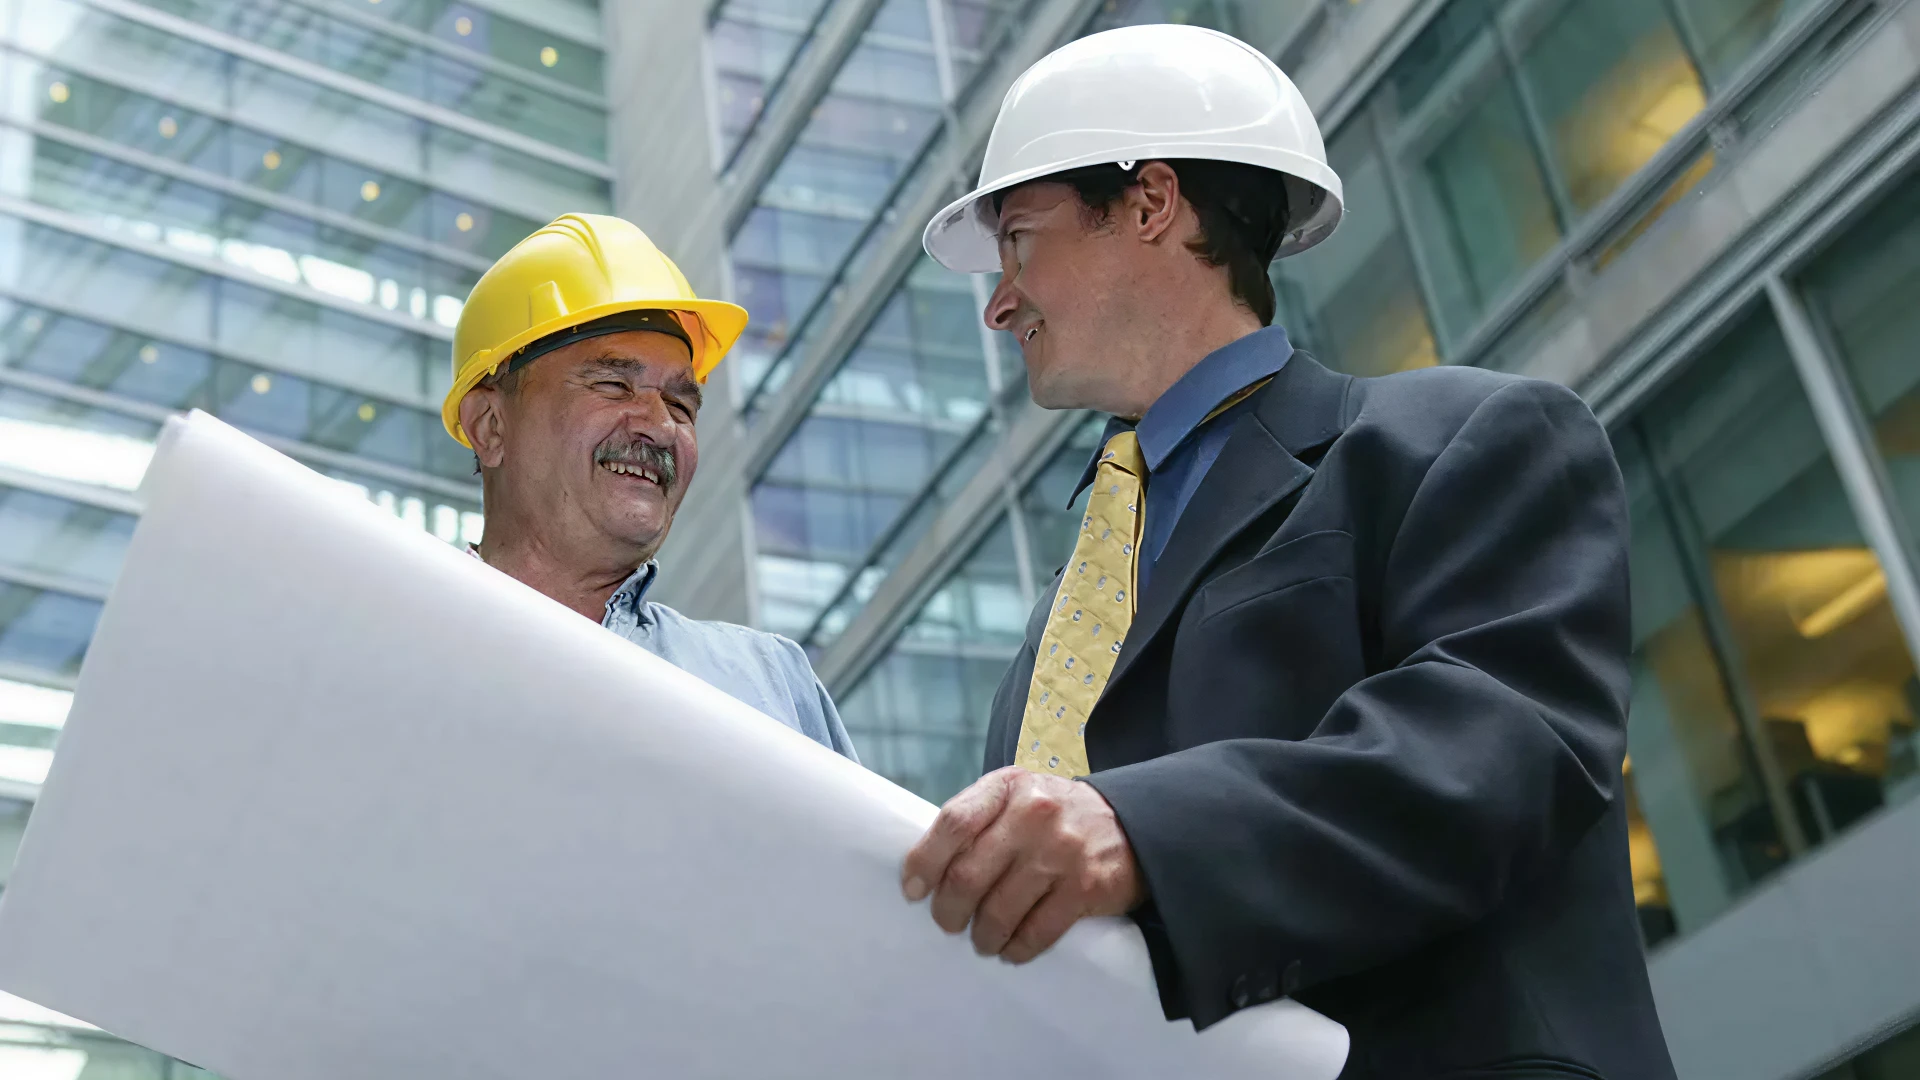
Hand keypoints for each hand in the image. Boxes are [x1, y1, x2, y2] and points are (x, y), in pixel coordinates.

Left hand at [900, 766, 1144, 963]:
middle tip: (948, 923)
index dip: (924, 862)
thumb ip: (978, 820)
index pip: (953, 823)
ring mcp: (1061, 850)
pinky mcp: (1086, 887)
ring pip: (999, 910)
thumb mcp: (1017, 797)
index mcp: (1008, 786)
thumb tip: (927, 870)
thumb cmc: (1056, 815)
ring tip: (982, 940)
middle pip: (969, 875)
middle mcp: (1033, 814)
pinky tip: (1011, 949)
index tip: (913, 890)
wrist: (1133, 824)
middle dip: (949, 910)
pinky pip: (1037, 931)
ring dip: (982, 935)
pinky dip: (1017, 948)